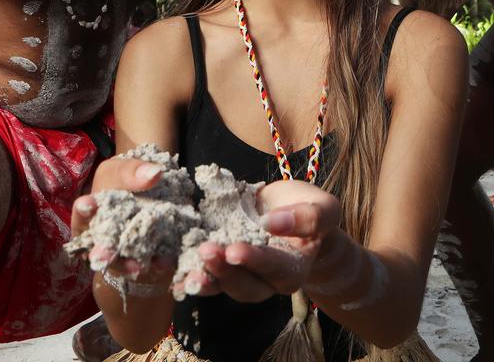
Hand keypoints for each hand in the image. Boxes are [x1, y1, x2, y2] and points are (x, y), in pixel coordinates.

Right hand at [72, 157, 171, 277]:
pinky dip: (157, 262)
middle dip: (102, 252)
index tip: (87, 204)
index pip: (84, 213)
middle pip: (100, 248)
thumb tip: (155, 173)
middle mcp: (103, 238)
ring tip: (137, 266)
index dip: (84, 210)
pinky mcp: (148, 257)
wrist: (154, 192)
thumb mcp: (123, 170)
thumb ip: (132, 171)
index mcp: (90, 215)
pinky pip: (151, 262)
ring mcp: (125, 251)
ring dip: (129, 265)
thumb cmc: (127, 180)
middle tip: (102, 255)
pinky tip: (164, 261)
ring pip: (123, 262)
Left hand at [176, 180, 340, 302]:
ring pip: (222, 285)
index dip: (255, 260)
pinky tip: (170, 270)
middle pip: (244, 285)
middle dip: (223, 271)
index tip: (235, 250)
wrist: (292, 212)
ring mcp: (241, 275)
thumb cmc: (310, 210)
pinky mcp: (223, 265)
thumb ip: (308, 217)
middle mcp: (265, 280)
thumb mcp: (323, 208)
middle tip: (206, 251)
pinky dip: (187, 274)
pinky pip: (205, 274)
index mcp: (292, 269)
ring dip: (203, 276)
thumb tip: (273, 222)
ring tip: (186, 265)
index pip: (273, 267)